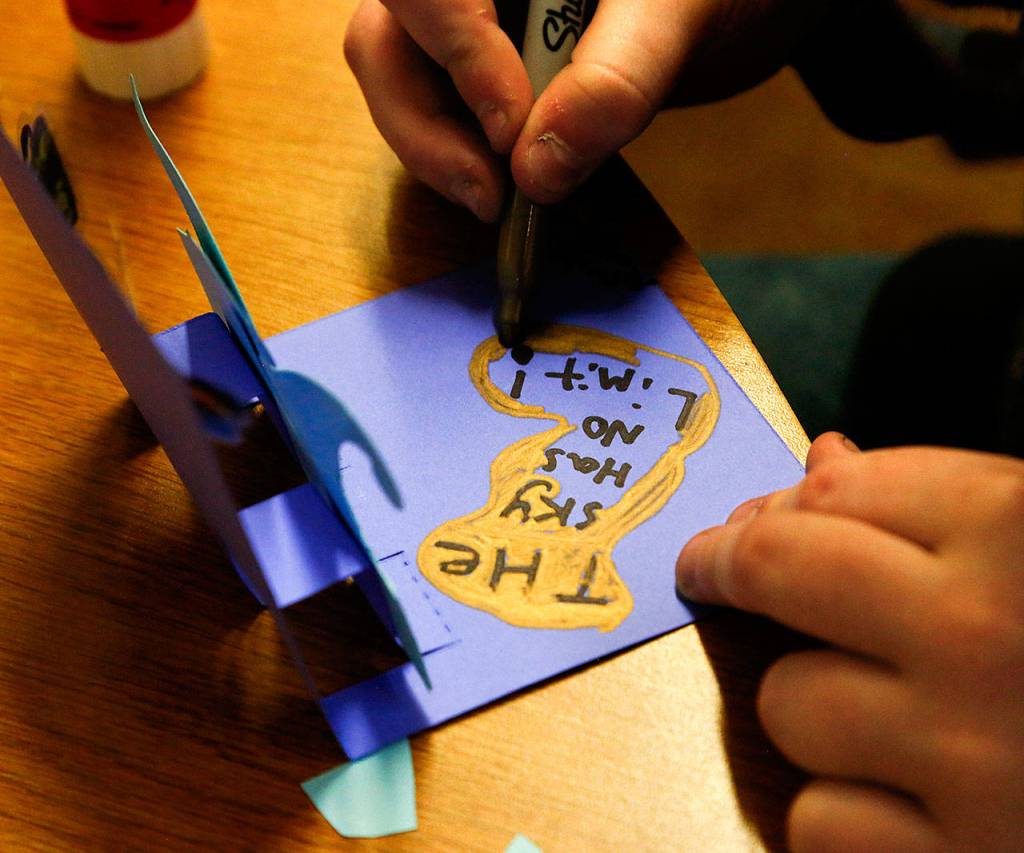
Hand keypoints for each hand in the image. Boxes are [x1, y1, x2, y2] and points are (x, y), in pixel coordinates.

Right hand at [343, 0, 822, 219]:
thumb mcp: (679, 14)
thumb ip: (616, 81)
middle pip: (385, 39)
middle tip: (490, 196)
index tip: (510, 128)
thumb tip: (536, 172)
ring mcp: (465, 19)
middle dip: (424, 127)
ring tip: (499, 200)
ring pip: (398, 82)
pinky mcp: (475, 67)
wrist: (731, 3)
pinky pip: (435, 114)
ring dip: (437, 154)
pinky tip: (506, 186)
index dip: (456, 51)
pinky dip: (460, 160)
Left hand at [676, 433, 1023, 850]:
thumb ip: (950, 498)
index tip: (746, 523)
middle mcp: (988, 634)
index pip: (840, 491)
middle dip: (727, 565)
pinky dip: (843, 813)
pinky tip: (900, 798)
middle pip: (778, 569)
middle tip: (709, 567)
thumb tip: (820, 465)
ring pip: (790, 704)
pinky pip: (819, 824)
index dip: (783, 504)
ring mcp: (972, 758)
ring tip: (881, 709)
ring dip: (814, 703)